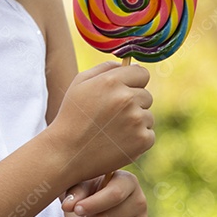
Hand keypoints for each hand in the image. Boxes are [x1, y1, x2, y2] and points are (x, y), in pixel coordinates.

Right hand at [48, 61, 153, 180]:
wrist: (67, 152)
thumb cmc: (72, 115)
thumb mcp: (80, 83)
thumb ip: (105, 68)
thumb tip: (129, 64)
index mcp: (112, 81)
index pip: (142, 73)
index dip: (133, 82)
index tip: (125, 91)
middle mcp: (127, 98)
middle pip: (146, 95)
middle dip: (134, 103)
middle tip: (112, 115)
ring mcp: (136, 120)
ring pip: (148, 116)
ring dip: (135, 121)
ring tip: (113, 130)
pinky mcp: (143, 140)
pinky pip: (149, 133)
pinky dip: (137, 138)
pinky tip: (118, 141)